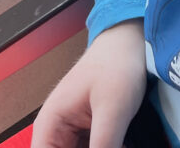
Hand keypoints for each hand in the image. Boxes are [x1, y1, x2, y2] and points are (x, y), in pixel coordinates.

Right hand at [31, 20, 146, 147]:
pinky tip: (121, 143)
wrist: (129, 42)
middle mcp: (56, 132)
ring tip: (119, 140)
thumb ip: (104, 146)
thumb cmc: (115, 63)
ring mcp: (73, 134)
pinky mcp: (89, 134)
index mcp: (50, 125)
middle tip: (112, 144)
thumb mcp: (112, 109)